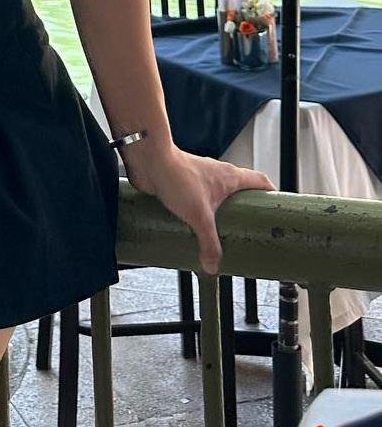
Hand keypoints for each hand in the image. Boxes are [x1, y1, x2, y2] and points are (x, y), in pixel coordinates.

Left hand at [124, 146, 275, 275]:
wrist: (149, 160)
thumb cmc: (177, 176)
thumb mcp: (199, 216)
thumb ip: (209, 242)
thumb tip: (213, 266)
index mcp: (231, 177)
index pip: (261, 181)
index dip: (272, 194)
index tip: (277, 211)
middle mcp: (218, 175)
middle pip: (241, 192)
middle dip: (246, 211)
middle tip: (248, 232)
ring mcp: (201, 179)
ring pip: (218, 197)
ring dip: (221, 213)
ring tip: (222, 235)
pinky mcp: (184, 185)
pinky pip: (198, 201)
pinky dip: (200, 213)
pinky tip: (194, 229)